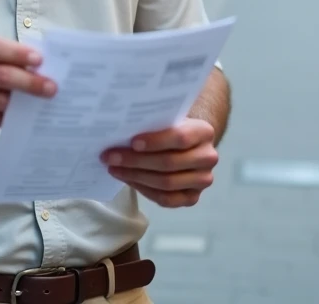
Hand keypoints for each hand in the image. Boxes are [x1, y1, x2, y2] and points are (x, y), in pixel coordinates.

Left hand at [101, 118, 218, 207]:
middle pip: (169, 163)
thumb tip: (119, 131)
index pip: (180, 137)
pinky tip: (128, 180)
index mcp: (204, 132)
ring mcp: (202, 180)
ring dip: (135, 176)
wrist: (188, 146)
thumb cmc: (171, 129)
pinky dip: (144, 190)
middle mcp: (208, 157)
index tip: (131, 142)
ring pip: (166, 183)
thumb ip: (152, 124)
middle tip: (110, 156)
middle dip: (136, 160)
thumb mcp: (167, 120)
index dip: (155, 141)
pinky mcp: (193, 198)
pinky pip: (166, 199)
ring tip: (114, 168)